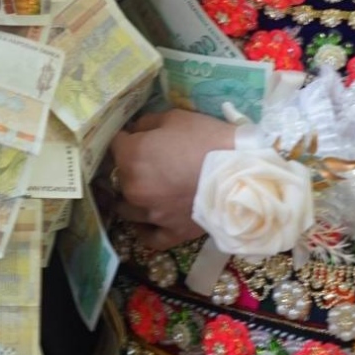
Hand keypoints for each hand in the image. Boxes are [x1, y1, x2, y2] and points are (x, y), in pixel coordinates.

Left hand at [109, 109, 234, 250]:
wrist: (239, 174)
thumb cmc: (206, 140)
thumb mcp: (175, 118)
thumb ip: (148, 123)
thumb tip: (136, 131)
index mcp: (130, 157)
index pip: (115, 144)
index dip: (125, 138)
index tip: (133, 136)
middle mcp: (133, 188)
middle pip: (119, 177)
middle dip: (129, 168)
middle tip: (147, 162)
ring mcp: (151, 214)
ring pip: (127, 209)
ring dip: (132, 199)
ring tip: (145, 191)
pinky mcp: (170, 232)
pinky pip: (149, 237)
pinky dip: (145, 230)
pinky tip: (147, 222)